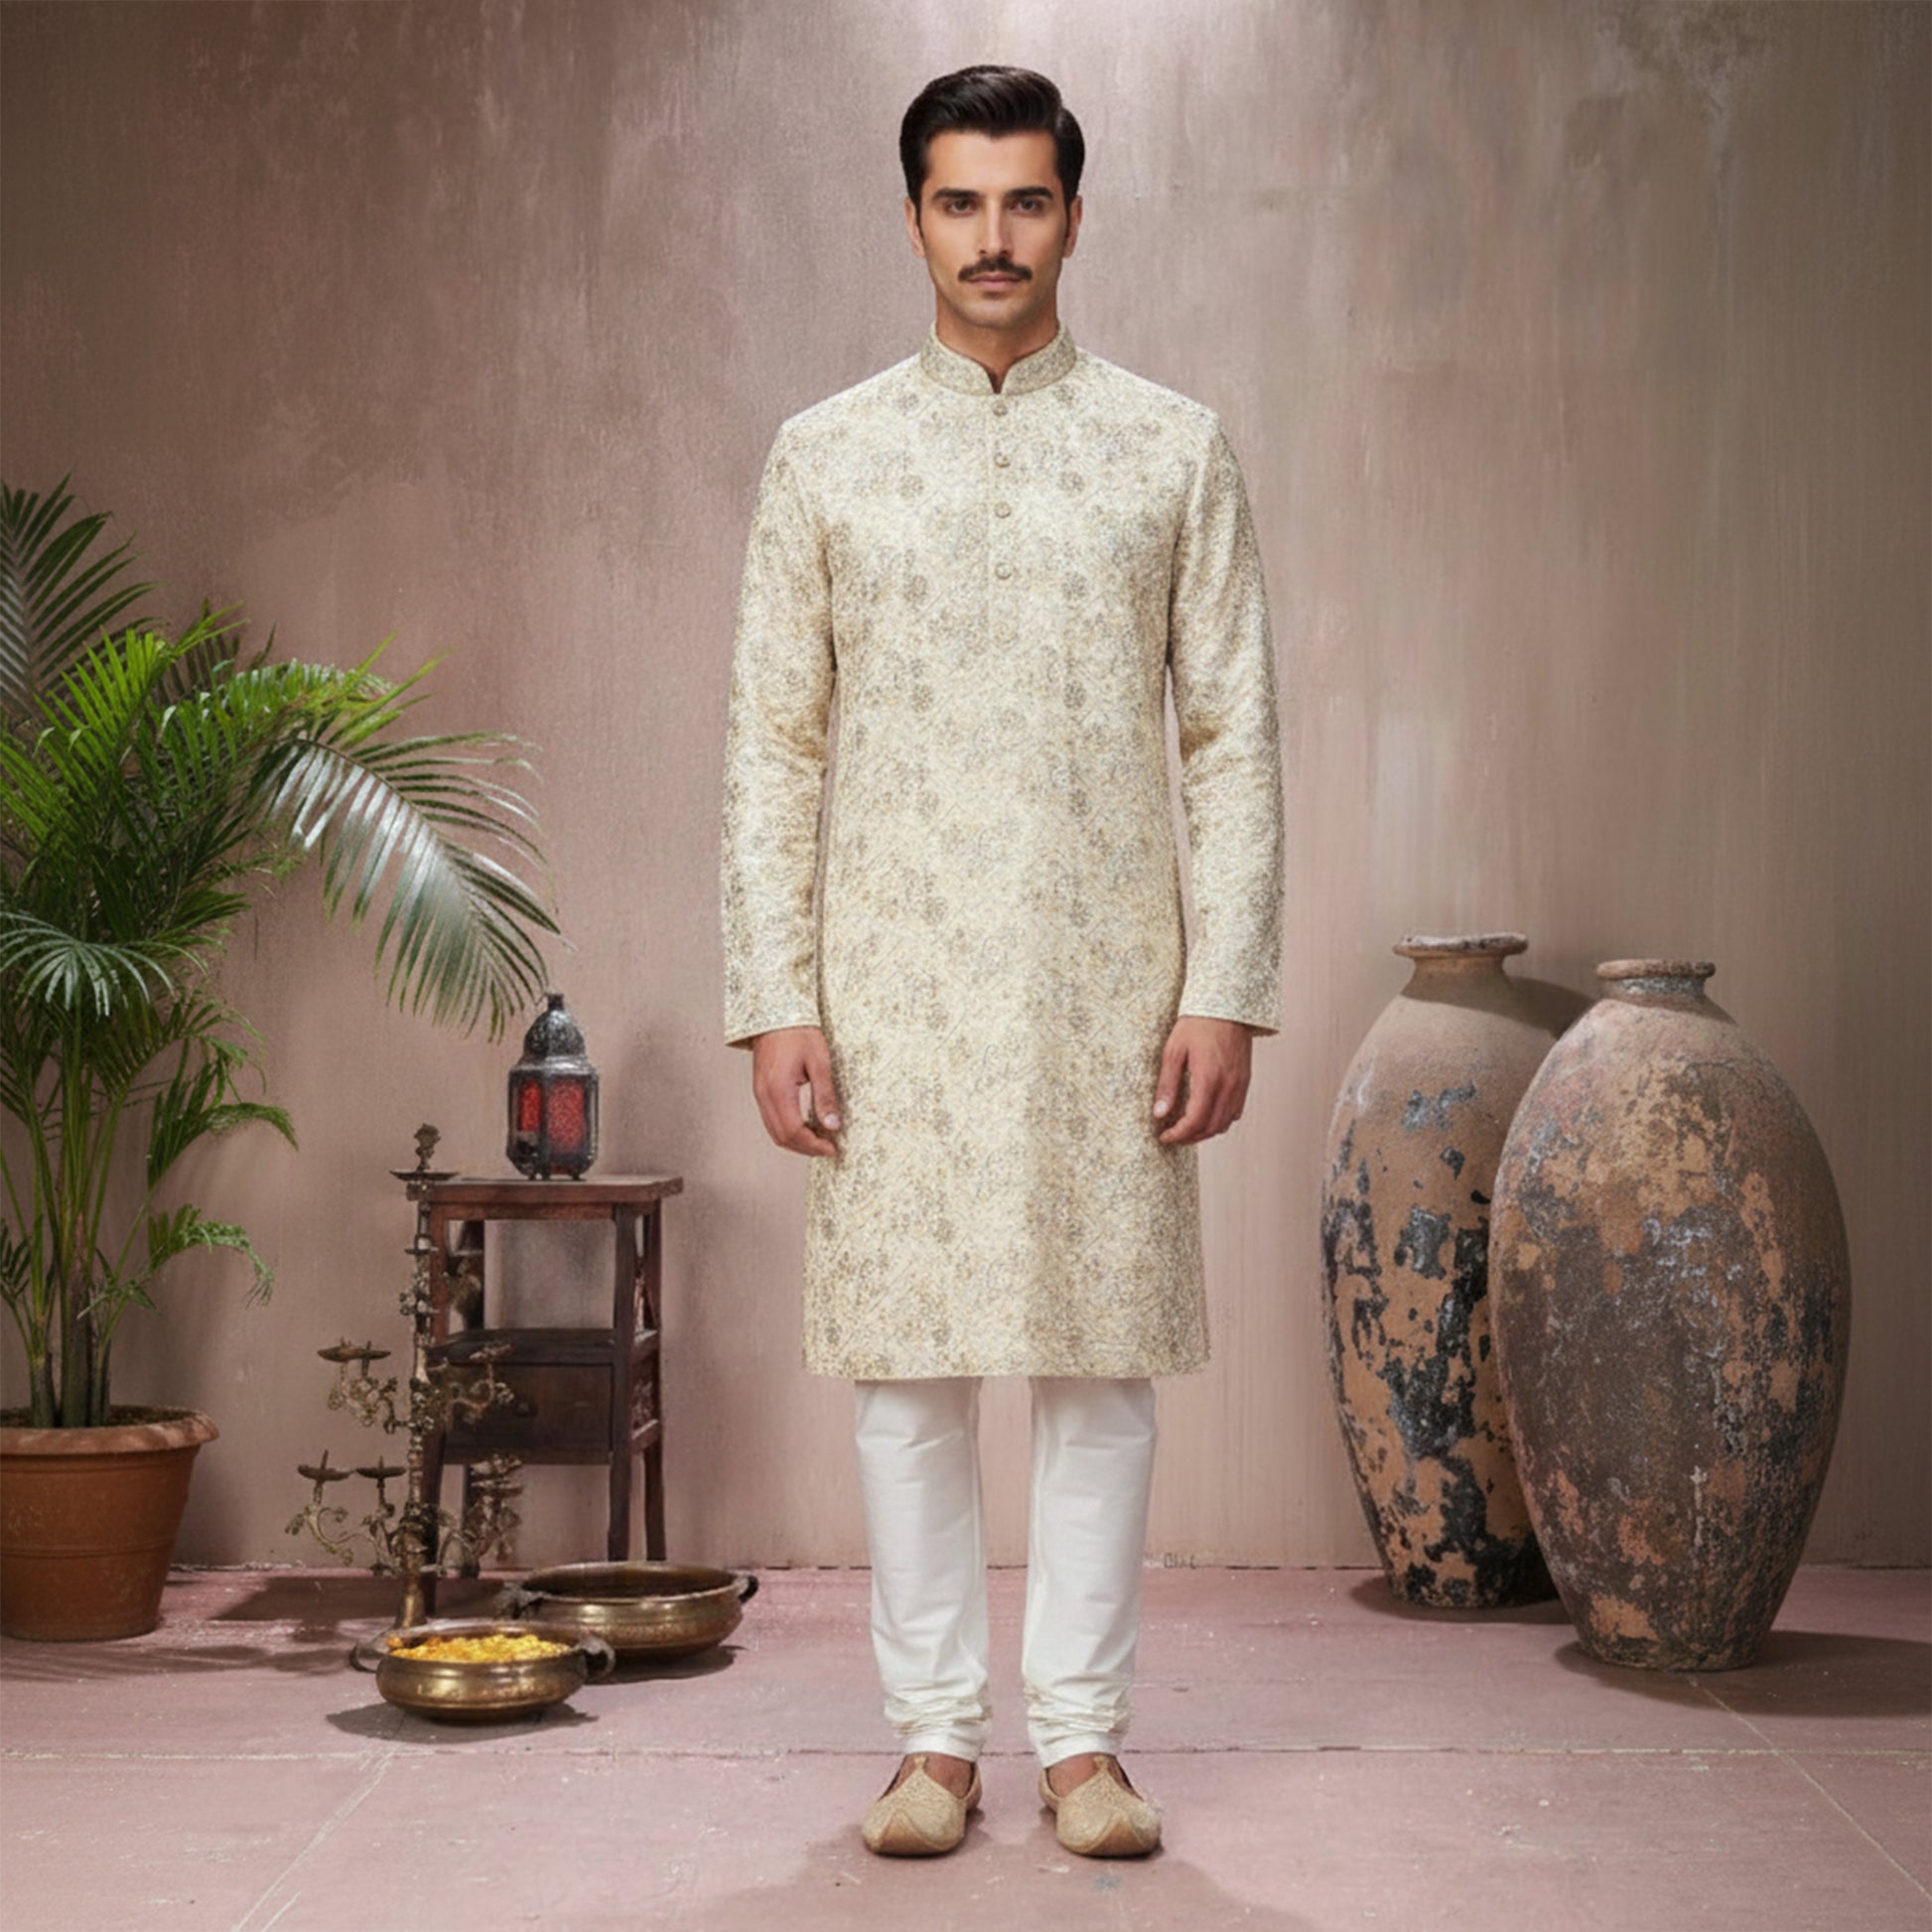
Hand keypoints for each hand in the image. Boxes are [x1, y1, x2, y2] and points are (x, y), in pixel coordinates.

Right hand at [750, 1026, 842, 1157]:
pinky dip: (788, 1129)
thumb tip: (833, 1124)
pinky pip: (771, 1119)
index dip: (814, 1145)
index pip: (794, 1132)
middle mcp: (764, 1095)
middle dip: (806, 1148)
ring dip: (796, 1141)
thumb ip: (825, 1096)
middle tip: (828, 1147)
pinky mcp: (761, 1089)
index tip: (832, 1147)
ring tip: (819, 1140)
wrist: (776, 1012)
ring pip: (775, 1131)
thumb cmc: (798, 1032)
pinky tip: (805, 1125)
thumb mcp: (819, 1063)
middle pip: (782, 1137)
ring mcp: (760, 1093)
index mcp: (778, 1090)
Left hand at [1153, 1016, 1252, 1144]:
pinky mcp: (1245, 1080)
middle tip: (1173, 1136)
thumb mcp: (1174, 1052)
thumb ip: (1167, 1085)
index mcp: (1208, 1079)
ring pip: (1225, 1123)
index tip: (1164, 1136)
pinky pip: (1235, 1112)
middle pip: (1211, 1127)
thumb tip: (1159, 1113)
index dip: (1178, 1134)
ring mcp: (1240, 1084)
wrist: (1227, 1006)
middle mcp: (1228, 1085)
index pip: (1194, 1121)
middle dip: (1190, 1137)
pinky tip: (1205, 1114)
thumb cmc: (1197, 1024)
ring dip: (1205, 1131)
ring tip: (1187, 1129)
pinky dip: (1220, 1120)